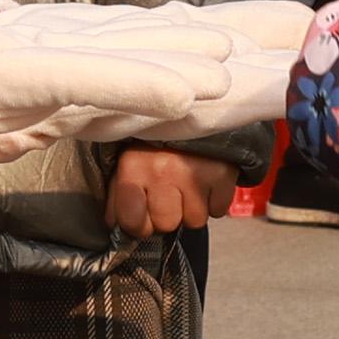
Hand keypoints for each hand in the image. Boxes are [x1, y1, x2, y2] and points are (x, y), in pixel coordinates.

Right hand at [0, 0, 311, 183]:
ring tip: (274, 46)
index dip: (147, 75)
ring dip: (205, 58)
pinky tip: (189, 47)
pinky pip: (105, 62)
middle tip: (296, 56)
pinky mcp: (18, 68)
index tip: (211, 78)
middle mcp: (30, 92)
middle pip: (141, 78)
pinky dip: (154, 55)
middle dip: (218, 73)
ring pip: (135, 69)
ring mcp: (30, 83)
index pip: (84, 78)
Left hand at [104, 146, 222, 235]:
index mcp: (132, 166)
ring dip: (192, 208)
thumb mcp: (128, 163)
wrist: (196, 112)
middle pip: (166, 224)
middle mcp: (161, 169)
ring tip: (188, 184)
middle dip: (168, 214)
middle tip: (170, 191)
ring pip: (194, 220)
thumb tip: (116, 225)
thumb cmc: (157, 145)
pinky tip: (205, 181)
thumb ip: (117, 196)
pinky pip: (218, 210)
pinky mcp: (222, 174)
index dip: (139, 223)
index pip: (132, 222)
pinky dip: (214, 201)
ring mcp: (194, 172)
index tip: (144, 210)